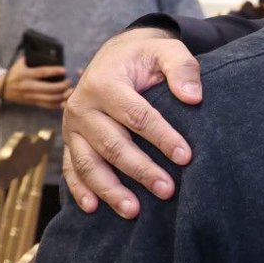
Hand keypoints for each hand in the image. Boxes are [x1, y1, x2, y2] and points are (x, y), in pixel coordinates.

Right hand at [0, 55, 72, 108]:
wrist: (2, 88)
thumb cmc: (15, 73)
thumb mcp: (21, 63)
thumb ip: (33, 58)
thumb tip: (49, 53)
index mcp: (25, 74)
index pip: (41, 72)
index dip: (54, 71)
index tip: (64, 69)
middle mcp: (28, 86)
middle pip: (49, 88)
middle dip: (62, 85)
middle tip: (69, 81)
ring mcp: (30, 96)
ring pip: (50, 99)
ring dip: (62, 95)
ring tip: (70, 90)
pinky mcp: (33, 102)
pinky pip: (48, 105)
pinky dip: (58, 103)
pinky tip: (65, 99)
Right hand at [60, 28, 200, 218]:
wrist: (114, 55)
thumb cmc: (144, 57)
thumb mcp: (165, 51)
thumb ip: (182, 68)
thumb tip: (193, 96)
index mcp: (105, 83)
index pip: (137, 116)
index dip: (162, 137)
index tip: (186, 157)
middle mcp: (82, 106)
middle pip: (113, 144)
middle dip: (141, 170)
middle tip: (168, 190)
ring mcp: (72, 126)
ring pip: (88, 163)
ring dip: (110, 190)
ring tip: (134, 211)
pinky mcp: (69, 141)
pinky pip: (71, 167)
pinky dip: (79, 189)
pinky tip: (93, 208)